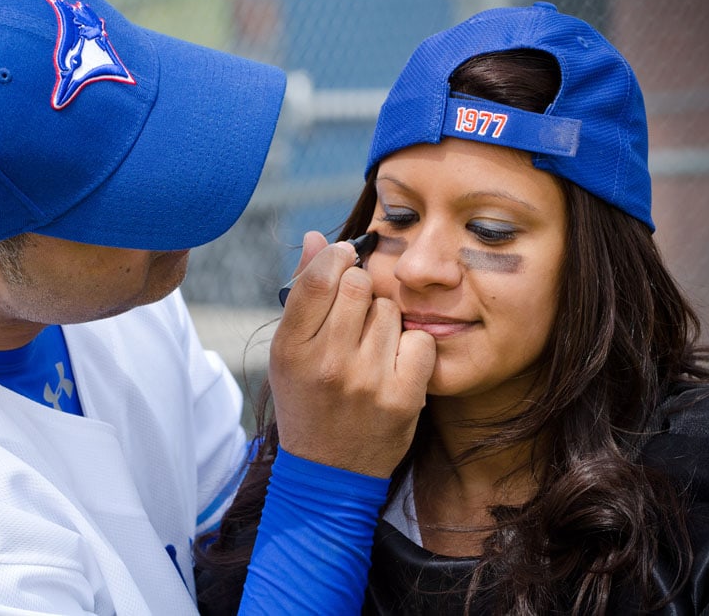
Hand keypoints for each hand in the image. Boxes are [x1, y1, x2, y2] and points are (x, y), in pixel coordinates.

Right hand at [269, 231, 435, 476]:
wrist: (329, 472)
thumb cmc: (307, 400)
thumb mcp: (289, 351)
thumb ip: (304, 292)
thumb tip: (317, 237)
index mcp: (291, 349)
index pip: (320, 277)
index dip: (336, 256)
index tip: (343, 258)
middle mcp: (327, 363)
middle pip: (358, 285)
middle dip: (359, 289)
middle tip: (354, 313)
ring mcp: (367, 381)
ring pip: (391, 310)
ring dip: (384, 320)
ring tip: (370, 348)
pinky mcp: (403, 398)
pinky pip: (419, 339)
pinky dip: (411, 347)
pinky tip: (395, 365)